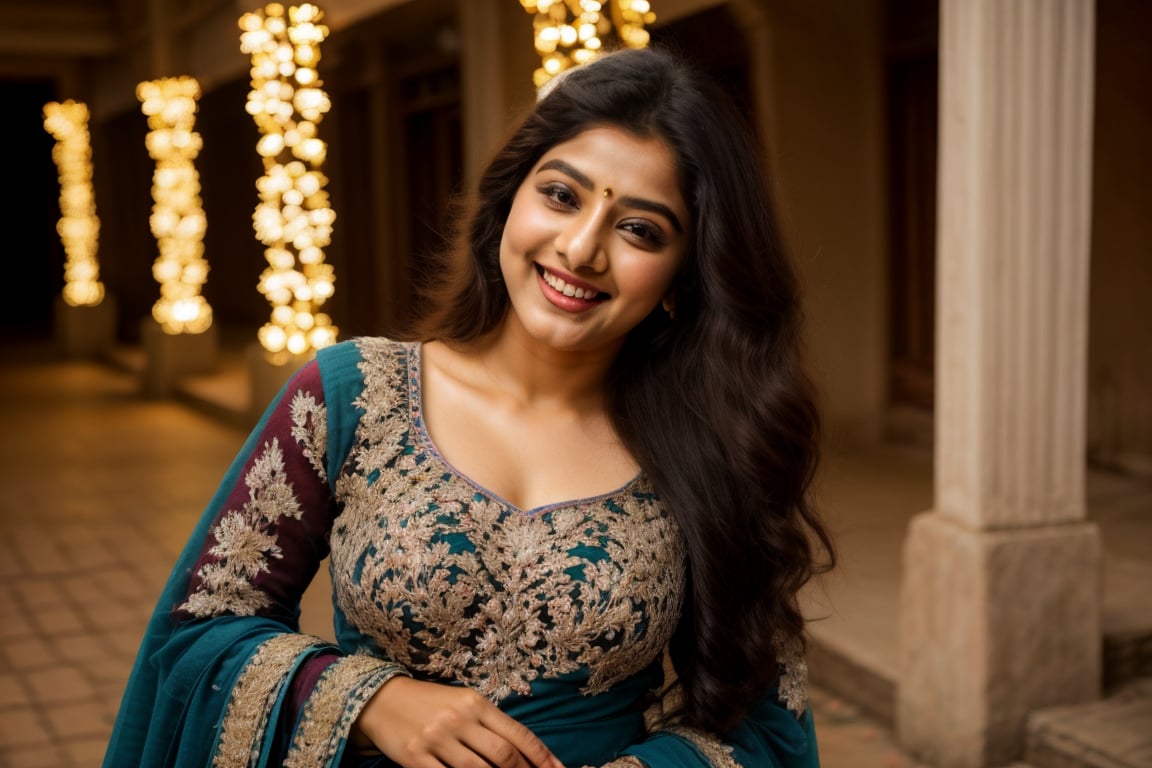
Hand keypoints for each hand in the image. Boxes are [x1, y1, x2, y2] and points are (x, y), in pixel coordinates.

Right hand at [352, 676, 565, 767]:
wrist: (382, 699)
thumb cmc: (431, 703)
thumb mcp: (463, 702)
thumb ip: (490, 724)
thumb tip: (523, 751)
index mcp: (476, 703)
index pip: (517, 734)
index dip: (541, 756)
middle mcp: (459, 719)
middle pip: (503, 755)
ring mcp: (436, 739)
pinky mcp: (415, 758)